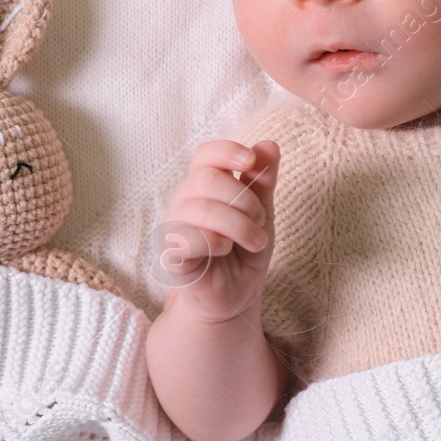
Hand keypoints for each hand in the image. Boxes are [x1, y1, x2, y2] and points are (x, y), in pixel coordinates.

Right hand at [158, 139, 279, 324]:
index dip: (226, 151)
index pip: (206, 154)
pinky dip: (214, 241)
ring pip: (201, 208)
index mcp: (206, 185)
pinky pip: (187, 238)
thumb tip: (269, 144)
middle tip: (260, 221)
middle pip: (206, 179)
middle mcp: (185, 201)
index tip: (250, 161)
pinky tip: (225, 250)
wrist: (238, 295)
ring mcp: (175, 227)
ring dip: (238, 224)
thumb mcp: (262, 212)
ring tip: (255, 242)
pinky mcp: (171, 255)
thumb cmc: (245, 251)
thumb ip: (263, 181)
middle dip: (243, 199)